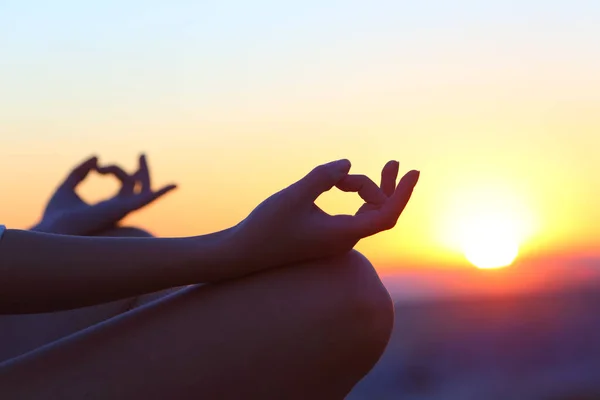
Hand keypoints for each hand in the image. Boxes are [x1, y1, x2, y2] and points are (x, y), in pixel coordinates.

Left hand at [33, 154, 176, 235]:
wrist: (53, 229)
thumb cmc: (56, 215)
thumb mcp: (68, 186)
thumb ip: (79, 171)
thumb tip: (96, 157)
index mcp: (108, 206)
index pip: (122, 185)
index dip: (113, 170)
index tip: (96, 166)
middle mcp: (119, 209)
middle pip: (137, 187)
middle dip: (139, 170)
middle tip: (141, 153)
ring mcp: (122, 210)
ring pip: (141, 189)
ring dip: (142, 172)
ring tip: (140, 155)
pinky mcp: (122, 209)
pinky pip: (146, 200)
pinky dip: (161, 193)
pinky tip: (174, 185)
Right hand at [232, 159, 418, 270]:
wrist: (243, 254)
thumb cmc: (266, 227)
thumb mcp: (294, 196)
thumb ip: (323, 178)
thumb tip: (348, 164)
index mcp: (342, 234)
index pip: (385, 215)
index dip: (402, 194)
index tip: (413, 172)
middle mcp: (344, 240)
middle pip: (380, 212)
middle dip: (387, 187)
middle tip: (394, 162)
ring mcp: (336, 241)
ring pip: (367, 214)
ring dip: (367, 190)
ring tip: (354, 174)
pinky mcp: (326, 238)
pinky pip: (354, 217)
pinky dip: (356, 199)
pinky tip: (343, 184)